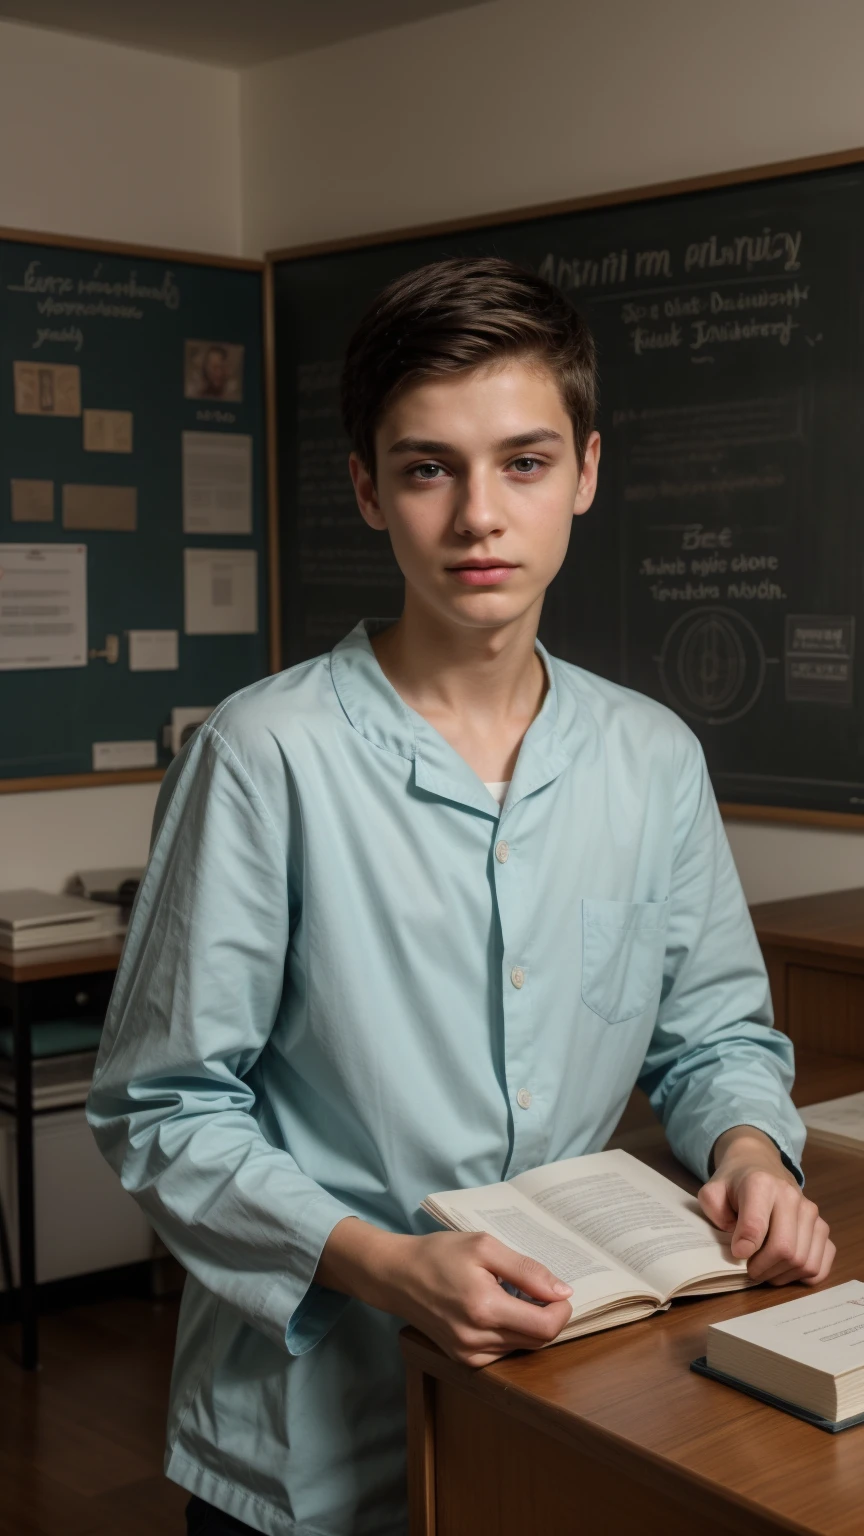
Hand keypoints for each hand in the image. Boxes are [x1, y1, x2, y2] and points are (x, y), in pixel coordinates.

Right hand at [316, 1218, 573, 1366]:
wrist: (396, 1276)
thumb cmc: (439, 1254)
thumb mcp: (484, 1247)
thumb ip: (526, 1270)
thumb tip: (562, 1291)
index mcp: (484, 1309)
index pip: (545, 1328)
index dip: (562, 1311)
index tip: (560, 1291)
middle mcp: (477, 1340)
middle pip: (538, 1341)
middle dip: (548, 1316)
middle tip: (539, 1289)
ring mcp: (468, 1355)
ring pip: (522, 1348)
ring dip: (529, 1325)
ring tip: (512, 1296)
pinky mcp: (463, 1361)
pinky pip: (503, 1353)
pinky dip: (510, 1334)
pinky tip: (497, 1311)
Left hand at [698, 1126, 834, 1286]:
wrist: (760, 1166)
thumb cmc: (735, 1184)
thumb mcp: (713, 1190)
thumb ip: (715, 1211)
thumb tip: (740, 1243)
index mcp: (761, 1184)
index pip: (757, 1224)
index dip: (745, 1247)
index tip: (737, 1254)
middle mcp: (791, 1196)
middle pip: (784, 1249)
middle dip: (762, 1268)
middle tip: (748, 1269)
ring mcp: (811, 1212)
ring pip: (803, 1261)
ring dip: (780, 1275)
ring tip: (764, 1269)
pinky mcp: (823, 1227)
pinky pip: (820, 1265)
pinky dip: (802, 1276)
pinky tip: (785, 1269)